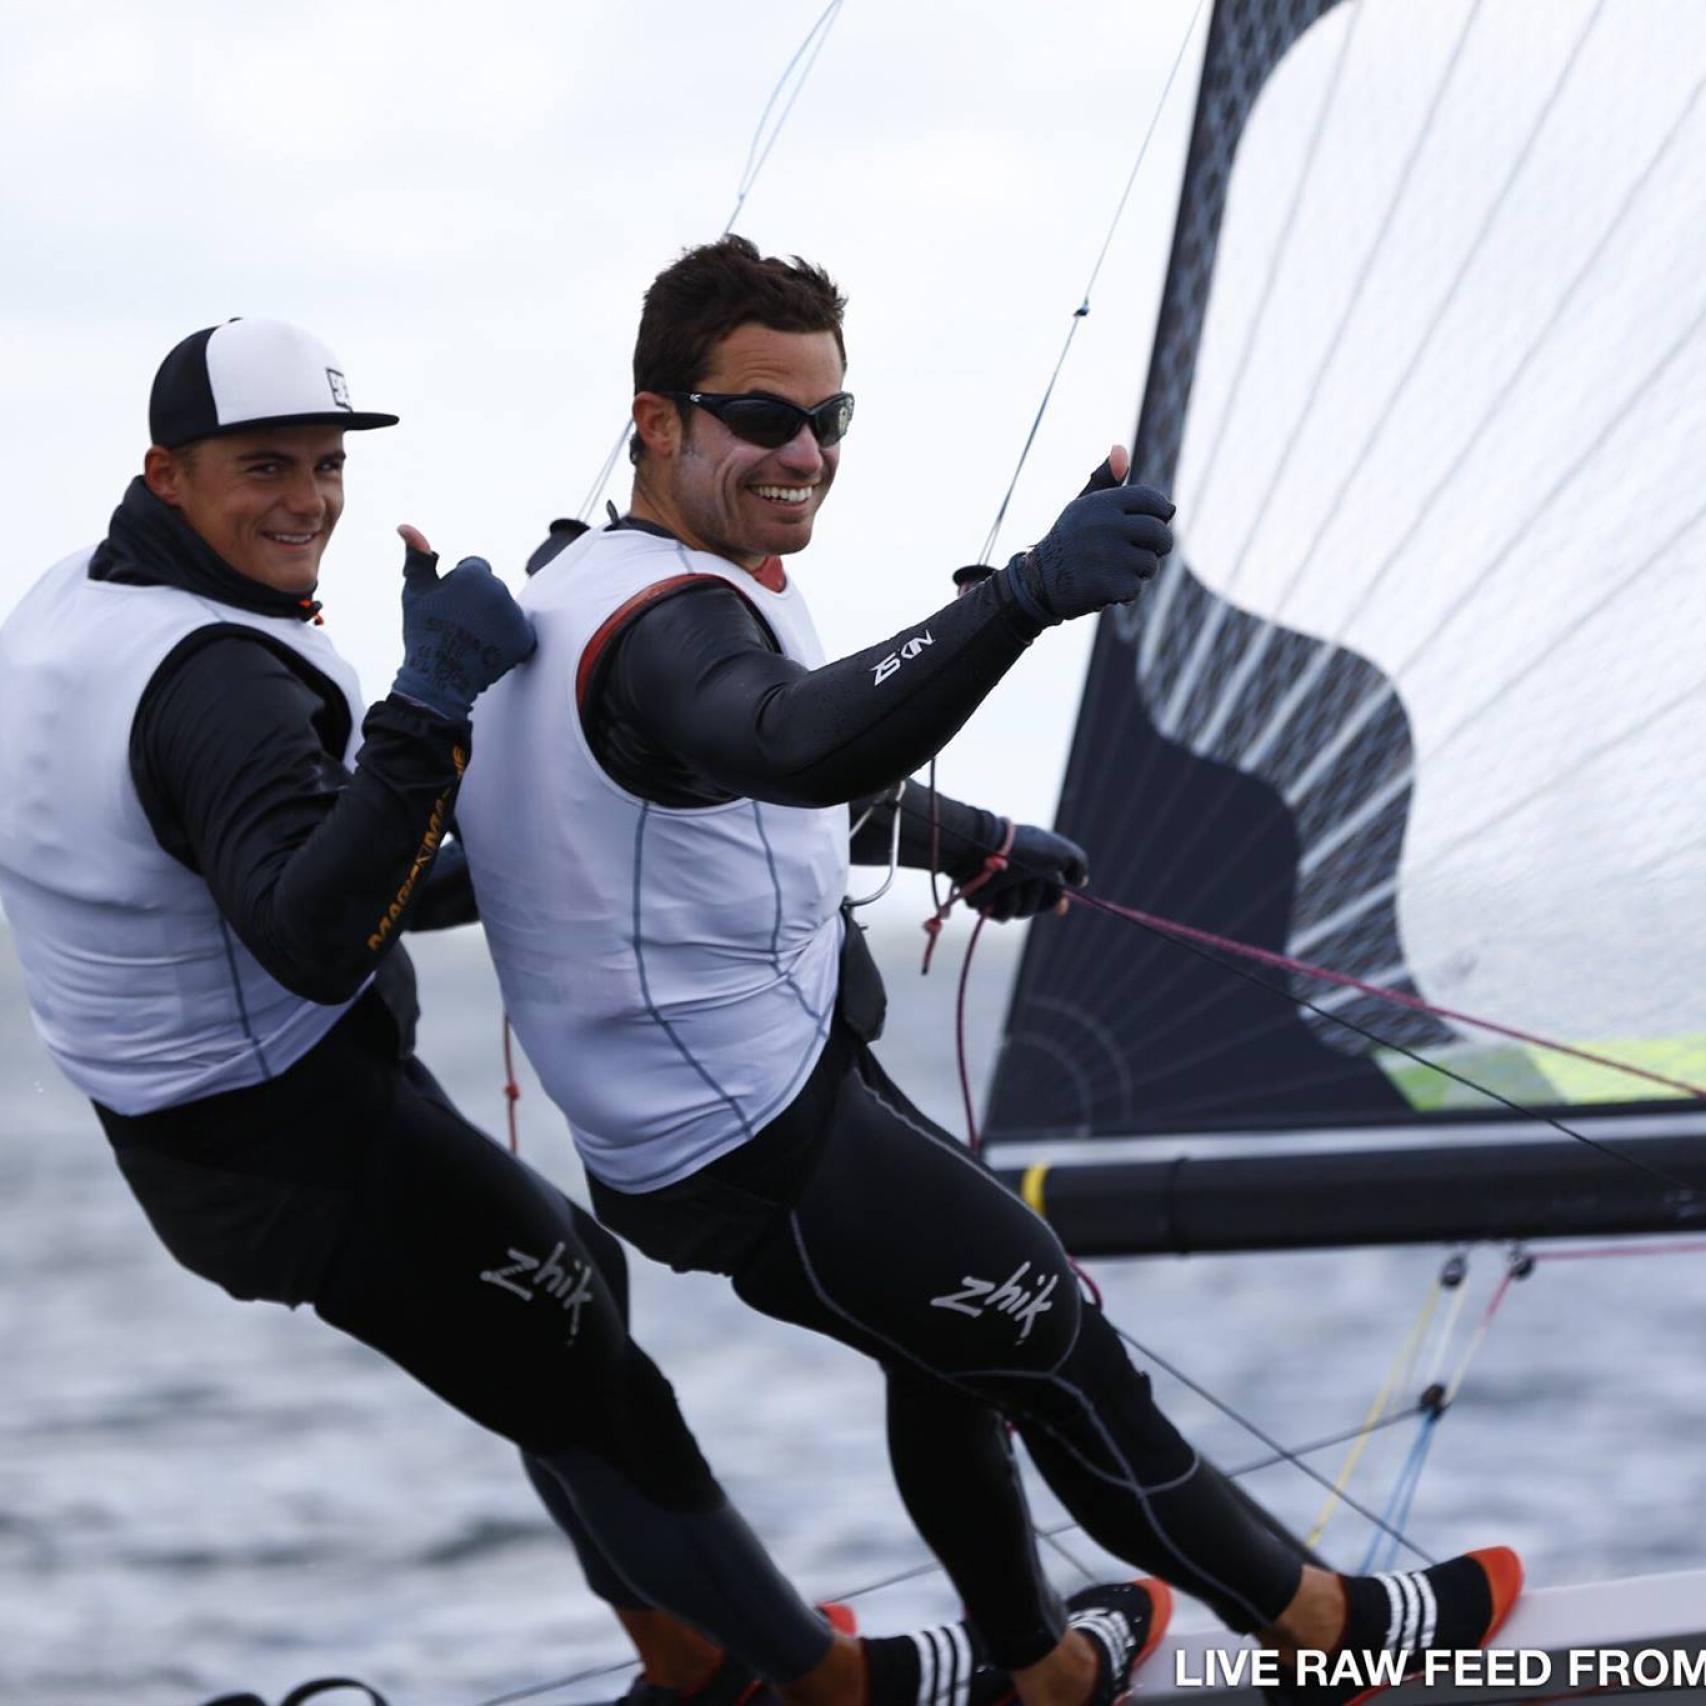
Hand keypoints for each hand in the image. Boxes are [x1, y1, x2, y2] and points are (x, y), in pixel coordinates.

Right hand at [391, 524, 536, 722]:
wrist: (438, 677)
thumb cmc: (423, 632)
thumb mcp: (415, 591)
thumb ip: (418, 557)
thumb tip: (406, 527)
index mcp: (476, 574)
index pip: (475, 567)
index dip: (458, 586)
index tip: (449, 606)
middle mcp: (501, 590)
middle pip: (492, 588)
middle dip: (478, 601)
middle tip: (458, 625)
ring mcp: (515, 616)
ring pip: (505, 609)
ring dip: (493, 619)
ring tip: (471, 639)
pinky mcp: (525, 639)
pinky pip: (517, 631)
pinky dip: (506, 640)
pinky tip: (487, 649)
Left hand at [967, 822, 1088, 921]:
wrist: (989, 849)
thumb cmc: (1026, 849)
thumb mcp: (1063, 852)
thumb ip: (1078, 864)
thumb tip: (1080, 882)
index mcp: (1033, 863)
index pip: (1049, 889)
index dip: (1057, 901)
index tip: (1061, 908)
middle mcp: (1017, 877)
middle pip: (1040, 904)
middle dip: (1040, 894)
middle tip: (1033, 879)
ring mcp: (1000, 889)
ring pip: (1023, 911)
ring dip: (1024, 897)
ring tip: (1014, 880)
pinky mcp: (984, 901)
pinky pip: (1003, 915)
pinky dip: (1007, 903)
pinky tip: (1001, 890)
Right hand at [1003, 445, 1172, 624]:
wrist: (1037, 582)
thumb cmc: (1069, 541)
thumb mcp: (1082, 506)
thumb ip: (1105, 480)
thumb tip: (1120, 449)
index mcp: (1101, 503)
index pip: (1151, 500)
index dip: (1160, 514)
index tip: (1154, 523)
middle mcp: (1104, 525)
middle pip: (1159, 533)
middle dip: (1159, 546)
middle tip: (1148, 552)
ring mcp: (1106, 556)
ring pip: (1149, 564)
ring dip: (1139, 573)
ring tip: (1116, 571)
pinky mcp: (1105, 584)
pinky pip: (1135, 588)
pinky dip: (1125, 593)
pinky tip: (1107, 589)